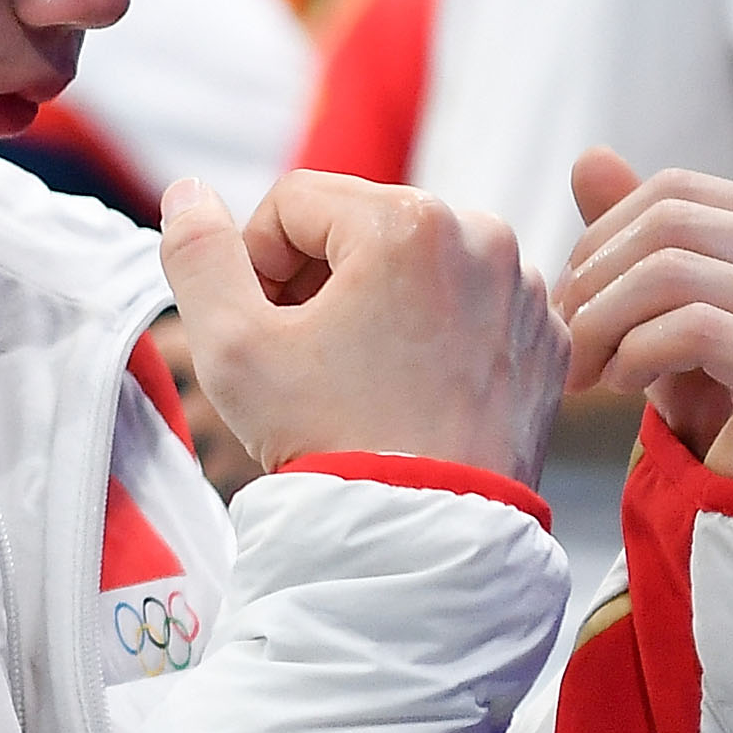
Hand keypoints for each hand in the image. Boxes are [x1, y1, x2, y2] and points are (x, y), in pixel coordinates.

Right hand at [158, 172, 568, 482]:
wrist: (422, 538)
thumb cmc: (331, 442)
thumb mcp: (234, 346)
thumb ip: (198, 255)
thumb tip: (187, 194)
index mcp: (409, 222)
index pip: (295, 202)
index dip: (256, 262)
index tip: (263, 328)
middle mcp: (483, 237)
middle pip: (362, 226)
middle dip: (318, 280)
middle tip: (305, 357)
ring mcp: (524, 290)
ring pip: (418, 264)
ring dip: (376, 303)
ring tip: (357, 379)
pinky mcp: (545, 339)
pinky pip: (470, 306)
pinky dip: (435, 335)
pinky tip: (409, 393)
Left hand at [553, 150, 732, 484]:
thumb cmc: (723, 394)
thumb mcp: (672, 305)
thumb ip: (640, 234)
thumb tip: (588, 156)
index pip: (679, 191)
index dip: (603, 236)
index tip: (570, 297)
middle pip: (672, 228)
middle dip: (596, 282)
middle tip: (563, 337)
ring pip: (676, 276)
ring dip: (606, 323)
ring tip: (586, 366)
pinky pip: (695, 332)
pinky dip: (636, 353)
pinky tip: (621, 385)